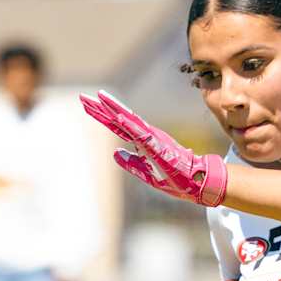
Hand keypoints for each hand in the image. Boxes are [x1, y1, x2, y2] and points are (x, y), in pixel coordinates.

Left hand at [80, 90, 227, 206]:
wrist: (196, 183)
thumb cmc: (175, 178)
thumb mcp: (147, 174)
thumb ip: (132, 164)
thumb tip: (116, 154)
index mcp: (143, 141)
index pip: (118, 126)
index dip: (102, 115)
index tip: (87, 104)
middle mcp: (147, 136)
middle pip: (120, 118)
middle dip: (102, 108)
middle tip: (83, 97)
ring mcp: (153, 139)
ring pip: (130, 121)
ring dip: (115, 110)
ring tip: (100, 98)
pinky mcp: (159, 147)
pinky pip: (142, 134)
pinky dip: (131, 126)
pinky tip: (119, 118)